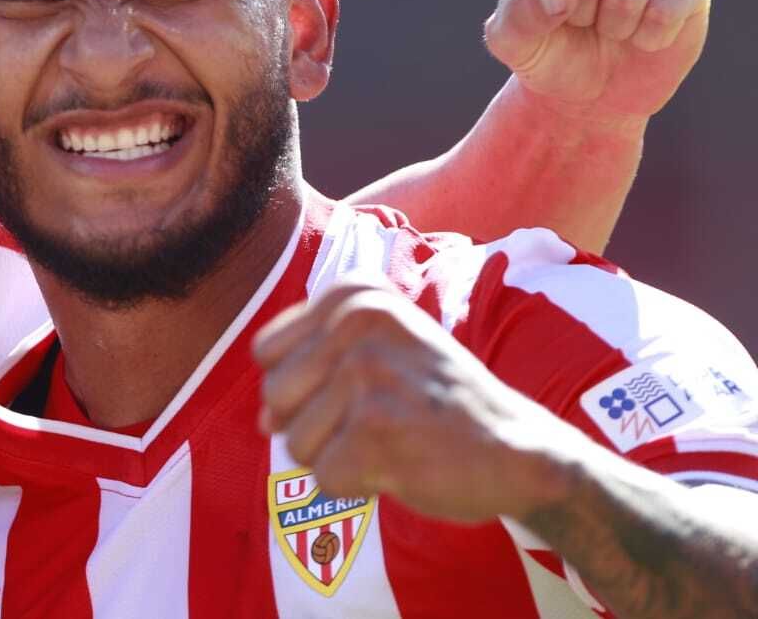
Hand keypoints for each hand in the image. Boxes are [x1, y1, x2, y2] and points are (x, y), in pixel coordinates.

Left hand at [253, 283, 581, 523]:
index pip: (266, 351)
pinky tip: (400, 466)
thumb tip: (262, 420)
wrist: (518, 448)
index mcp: (355, 294)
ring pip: (295, 442)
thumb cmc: (437, 402)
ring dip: (338, 458)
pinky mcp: (377, 432)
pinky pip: (325, 478)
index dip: (300, 386)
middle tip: (376, 421)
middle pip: (273, 396)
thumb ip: (309, 374)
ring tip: (390, 441)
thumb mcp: (377, 355)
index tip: (357, 389)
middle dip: (313, 425)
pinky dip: (358, 486)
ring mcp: (368, 375)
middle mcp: (358, 322)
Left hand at [483, 0, 709, 123]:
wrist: (597, 81)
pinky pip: (669, 3)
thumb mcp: (514, 42)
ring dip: (614, 24)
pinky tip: (642, 28)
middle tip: (577, 16)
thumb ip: (522, 14)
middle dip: (578, 10)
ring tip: (607, 21)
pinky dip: (650, 33)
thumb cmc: (547, 46)